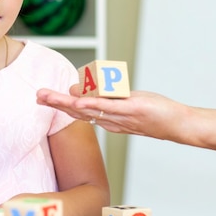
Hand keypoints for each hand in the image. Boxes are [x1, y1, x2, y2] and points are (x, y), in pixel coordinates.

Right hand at [37, 86, 181, 139]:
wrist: (178, 125)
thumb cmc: (155, 114)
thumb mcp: (127, 103)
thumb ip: (107, 98)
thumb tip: (86, 91)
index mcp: (106, 118)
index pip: (78, 111)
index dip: (58, 104)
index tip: (41, 97)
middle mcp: (109, 119)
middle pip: (77, 111)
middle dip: (55, 103)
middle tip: (37, 96)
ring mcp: (118, 116)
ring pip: (87, 109)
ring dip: (65, 103)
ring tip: (48, 96)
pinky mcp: (130, 110)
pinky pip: (107, 108)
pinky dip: (91, 105)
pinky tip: (77, 101)